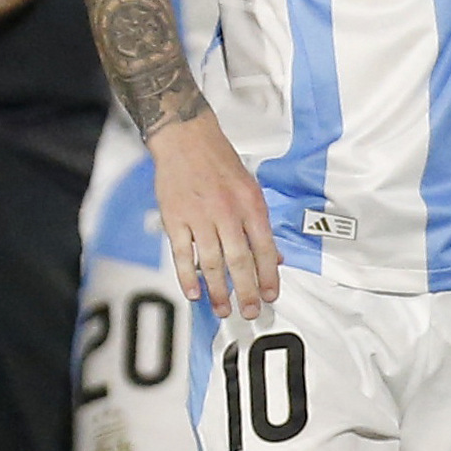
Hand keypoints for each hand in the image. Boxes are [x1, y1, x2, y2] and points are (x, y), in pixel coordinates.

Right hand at [152, 111, 280, 316]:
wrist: (186, 138)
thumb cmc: (221, 163)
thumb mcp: (251, 189)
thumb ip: (261, 225)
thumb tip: (275, 257)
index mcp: (251, 205)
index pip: (264, 248)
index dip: (269, 276)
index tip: (270, 296)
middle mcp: (227, 213)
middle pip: (240, 261)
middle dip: (246, 291)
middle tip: (250, 312)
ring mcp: (199, 217)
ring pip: (212, 262)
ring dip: (218, 290)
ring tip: (223, 309)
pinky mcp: (175, 219)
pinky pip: (183, 253)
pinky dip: (188, 276)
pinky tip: (194, 293)